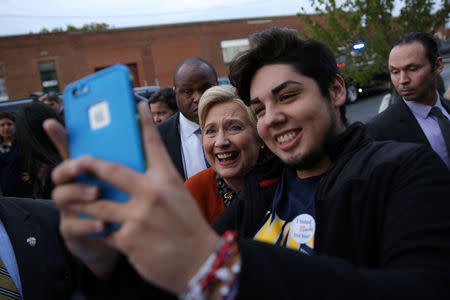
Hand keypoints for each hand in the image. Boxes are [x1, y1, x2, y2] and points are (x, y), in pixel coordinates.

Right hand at [43, 119, 118, 278]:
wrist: (119, 240)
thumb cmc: (123, 203)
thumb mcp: (129, 179)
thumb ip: (129, 159)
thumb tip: (142, 128)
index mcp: (87, 170)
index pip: (70, 149)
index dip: (59, 136)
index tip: (51, 123)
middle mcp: (73, 186)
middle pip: (61, 171)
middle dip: (70, 166)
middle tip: (83, 163)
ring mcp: (70, 208)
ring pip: (61, 196)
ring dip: (78, 192)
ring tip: (97, 192)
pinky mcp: (73, 230)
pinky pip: (72, 226)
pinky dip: (87, 224)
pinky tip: (102, 223)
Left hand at [51, 102, 219, 293]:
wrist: (200, 262)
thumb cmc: (189, 226)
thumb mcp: (178, 196)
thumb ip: (157, 182)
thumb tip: (133, 170)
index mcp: (167, 179)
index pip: (152, 143)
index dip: (143, 121)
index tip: (135, 104)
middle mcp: (152, 193)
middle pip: (109, 169)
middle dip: (86, 162)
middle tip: (75, 159)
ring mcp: (138, 217)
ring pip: (95, 203)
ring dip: (79, 200)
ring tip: (69, 198)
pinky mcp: (128, 240)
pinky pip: (102, 230)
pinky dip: (97, 228)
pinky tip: (95, 228)